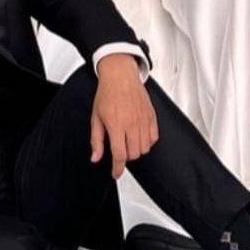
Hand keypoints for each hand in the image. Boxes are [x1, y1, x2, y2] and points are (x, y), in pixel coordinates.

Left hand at [90, 55, 158, 178]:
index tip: (116, 173)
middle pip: (133, 154)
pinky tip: (139, 136)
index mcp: (116, 125)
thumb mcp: (96, 117)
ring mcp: (143, 120)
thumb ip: (96, 140)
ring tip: (128, 141)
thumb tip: (95, 158)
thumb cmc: (107, 93)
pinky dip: (147, 142)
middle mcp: (132, 123)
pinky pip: (154, 138)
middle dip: (125, 156)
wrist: (120, 75)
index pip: (120, 155)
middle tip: (119, 148)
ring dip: (136, 150)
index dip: (117, 168)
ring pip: (144, 148)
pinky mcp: (151, 116)